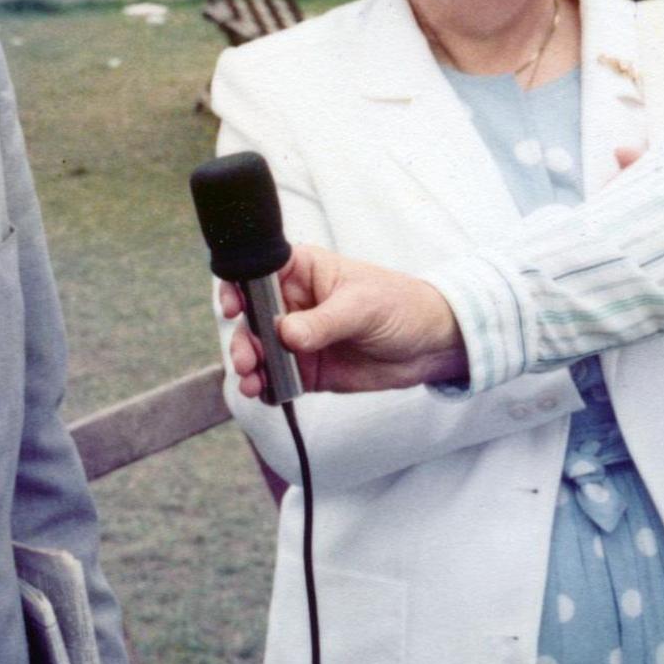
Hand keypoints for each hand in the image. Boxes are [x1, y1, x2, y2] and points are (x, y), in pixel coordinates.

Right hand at [218, 243, 468, 395]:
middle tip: (248, 358)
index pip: (259, 271)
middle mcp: (294, 302)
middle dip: (244, 338)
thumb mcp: (363, 306)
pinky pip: (277, 378)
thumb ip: (323, 321)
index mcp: (304, 270)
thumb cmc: (401, 306)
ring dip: (250, 364)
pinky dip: (266, 387)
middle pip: (252, 316)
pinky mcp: (307, 368)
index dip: (239, 285)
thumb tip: (287, 334)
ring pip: (260, 350)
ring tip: (253, 380)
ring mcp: (298, 337)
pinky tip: (265, 392)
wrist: (430, 345)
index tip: (233, 306)